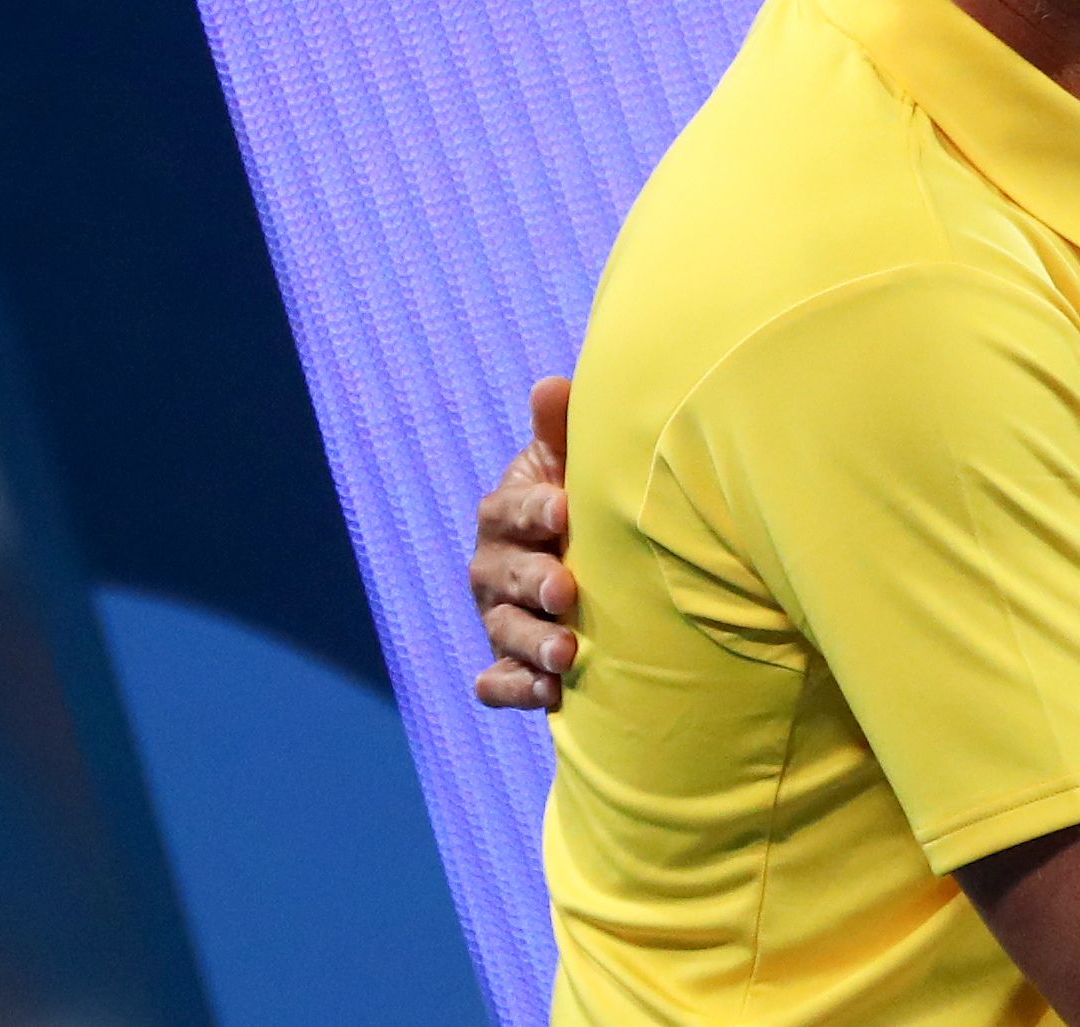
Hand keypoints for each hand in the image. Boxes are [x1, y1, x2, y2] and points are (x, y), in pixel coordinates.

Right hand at [470, 376, 579, 709]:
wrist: (586, 565)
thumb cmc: (580, 504)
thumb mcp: (573, 466)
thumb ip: (562, 432)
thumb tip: (553, 384)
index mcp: (506, 515)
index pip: (510, 510)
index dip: (534, 509)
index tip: (565, 509)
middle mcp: (493, 567)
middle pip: (504, 575)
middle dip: (534, 582)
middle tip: (567, 589)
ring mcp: (499, 618)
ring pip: (503, 631)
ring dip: (531, 643)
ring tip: (567, 654)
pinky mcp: (508, 664)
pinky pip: (497, 683)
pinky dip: (517, 690)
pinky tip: (550, 695)